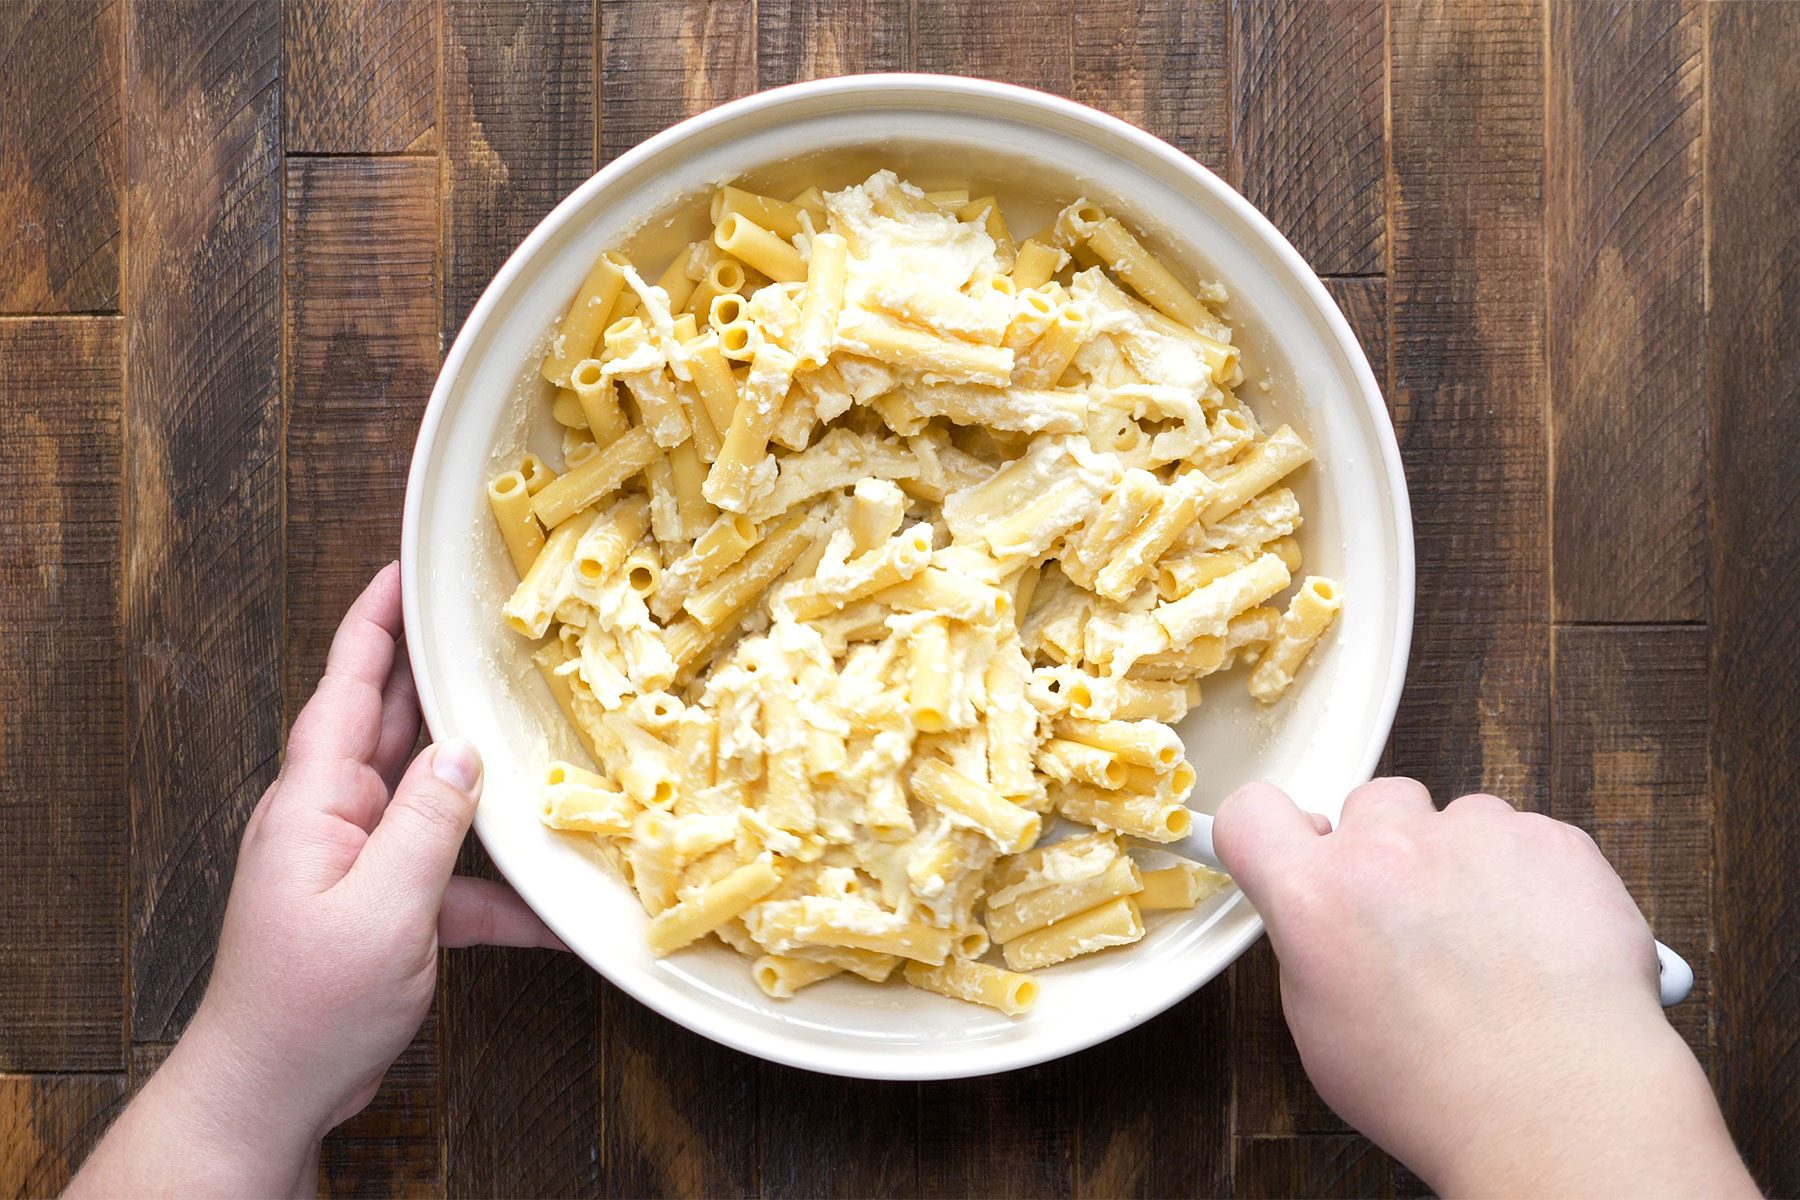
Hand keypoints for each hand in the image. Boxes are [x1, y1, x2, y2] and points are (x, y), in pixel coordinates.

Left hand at [71, 564, 563, 1197]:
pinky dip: (495, 887)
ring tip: (544, 743)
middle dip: (442, 679)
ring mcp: (357, 859)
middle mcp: (333, 815)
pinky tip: (549, 909)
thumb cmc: (307, 1003)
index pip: (349, 685)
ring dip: (484, 783)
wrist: (270, 1090)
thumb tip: (465, 752)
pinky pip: (449, 876)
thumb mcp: (382, 907)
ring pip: (432, 797)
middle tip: (493, 632)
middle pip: (396, 726)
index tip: (407, 569)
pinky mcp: (383, 905)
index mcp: (316, 798)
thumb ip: (427, 822)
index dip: (377, 622)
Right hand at [1215, 779, 1753, 1197]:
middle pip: (1372, 803)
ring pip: (1458, 819)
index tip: (1293, 847)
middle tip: (1413, 916)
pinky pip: (1528, 838)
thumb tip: (1322, 920)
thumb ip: (1312, 946)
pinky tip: (1537, 943)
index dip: (1271, 831)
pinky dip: (1531, 878)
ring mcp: (1476, 836)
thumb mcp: (1322, 1032)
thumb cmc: (1444, 1091)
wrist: (1562, 1109)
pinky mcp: (1550, 842)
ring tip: (1489, 943)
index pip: (1253, 812)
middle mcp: (1389, 849)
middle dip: (1387, 848)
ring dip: (1464, 862)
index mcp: (1316, 895)